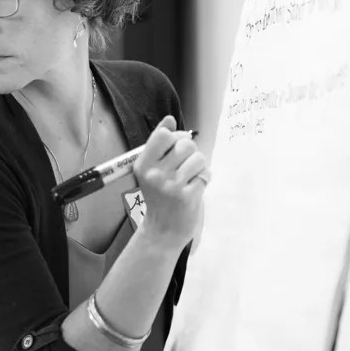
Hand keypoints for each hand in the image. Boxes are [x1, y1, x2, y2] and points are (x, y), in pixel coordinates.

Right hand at [133, 115, 210, 250]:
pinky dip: (205, 178)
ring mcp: (171, 186)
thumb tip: (170, 120)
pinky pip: (206, 174)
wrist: (163, 230)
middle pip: (185, 144)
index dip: (176, 137)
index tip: (177, 148)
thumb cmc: (160, 197)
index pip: (163, 135)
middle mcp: (155, 174)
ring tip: (191, 177)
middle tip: (186, 166)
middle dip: (191, 152)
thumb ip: (159, 144)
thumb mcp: (152, 170)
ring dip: (200, 166)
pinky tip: (196, 186)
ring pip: (198, 158)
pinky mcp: (187, 197)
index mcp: (143, 165)